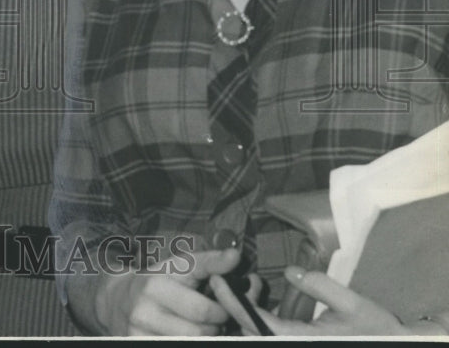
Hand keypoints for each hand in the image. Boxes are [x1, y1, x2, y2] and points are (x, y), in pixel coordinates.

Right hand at [96, 247, 241, 335]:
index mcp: (156, 284)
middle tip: (217, 319)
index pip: (201, 305)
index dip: (221, 308)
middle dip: (216, 325)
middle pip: (199, 329)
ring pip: (190, 342)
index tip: (225, 303)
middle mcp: (145, 308)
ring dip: (204, 337)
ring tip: (203, 327)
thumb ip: (209, 262)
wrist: (117, 300)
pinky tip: (186, 334)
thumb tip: (236, 255)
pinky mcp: (137, 344)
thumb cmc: (158, 281)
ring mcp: (139, 331)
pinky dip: (187, 343)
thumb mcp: (179, 266)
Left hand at [212, 265, 409, 335]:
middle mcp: (296, 345)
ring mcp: (296, 345)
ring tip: (236, 288)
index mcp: (304, 339)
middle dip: (232, 308)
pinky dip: (257, 320)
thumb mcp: (354, 304)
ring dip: (243, 315)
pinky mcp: (299, 342)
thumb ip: (321, 286)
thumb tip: (291, 271)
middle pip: (250, 332)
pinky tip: (255, 302)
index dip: (234, 303)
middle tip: (222, 280)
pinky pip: (270, 334)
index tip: (217, 281)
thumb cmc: (378, 329)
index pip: (258, 323)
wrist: (394, 347)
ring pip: (258, 336)